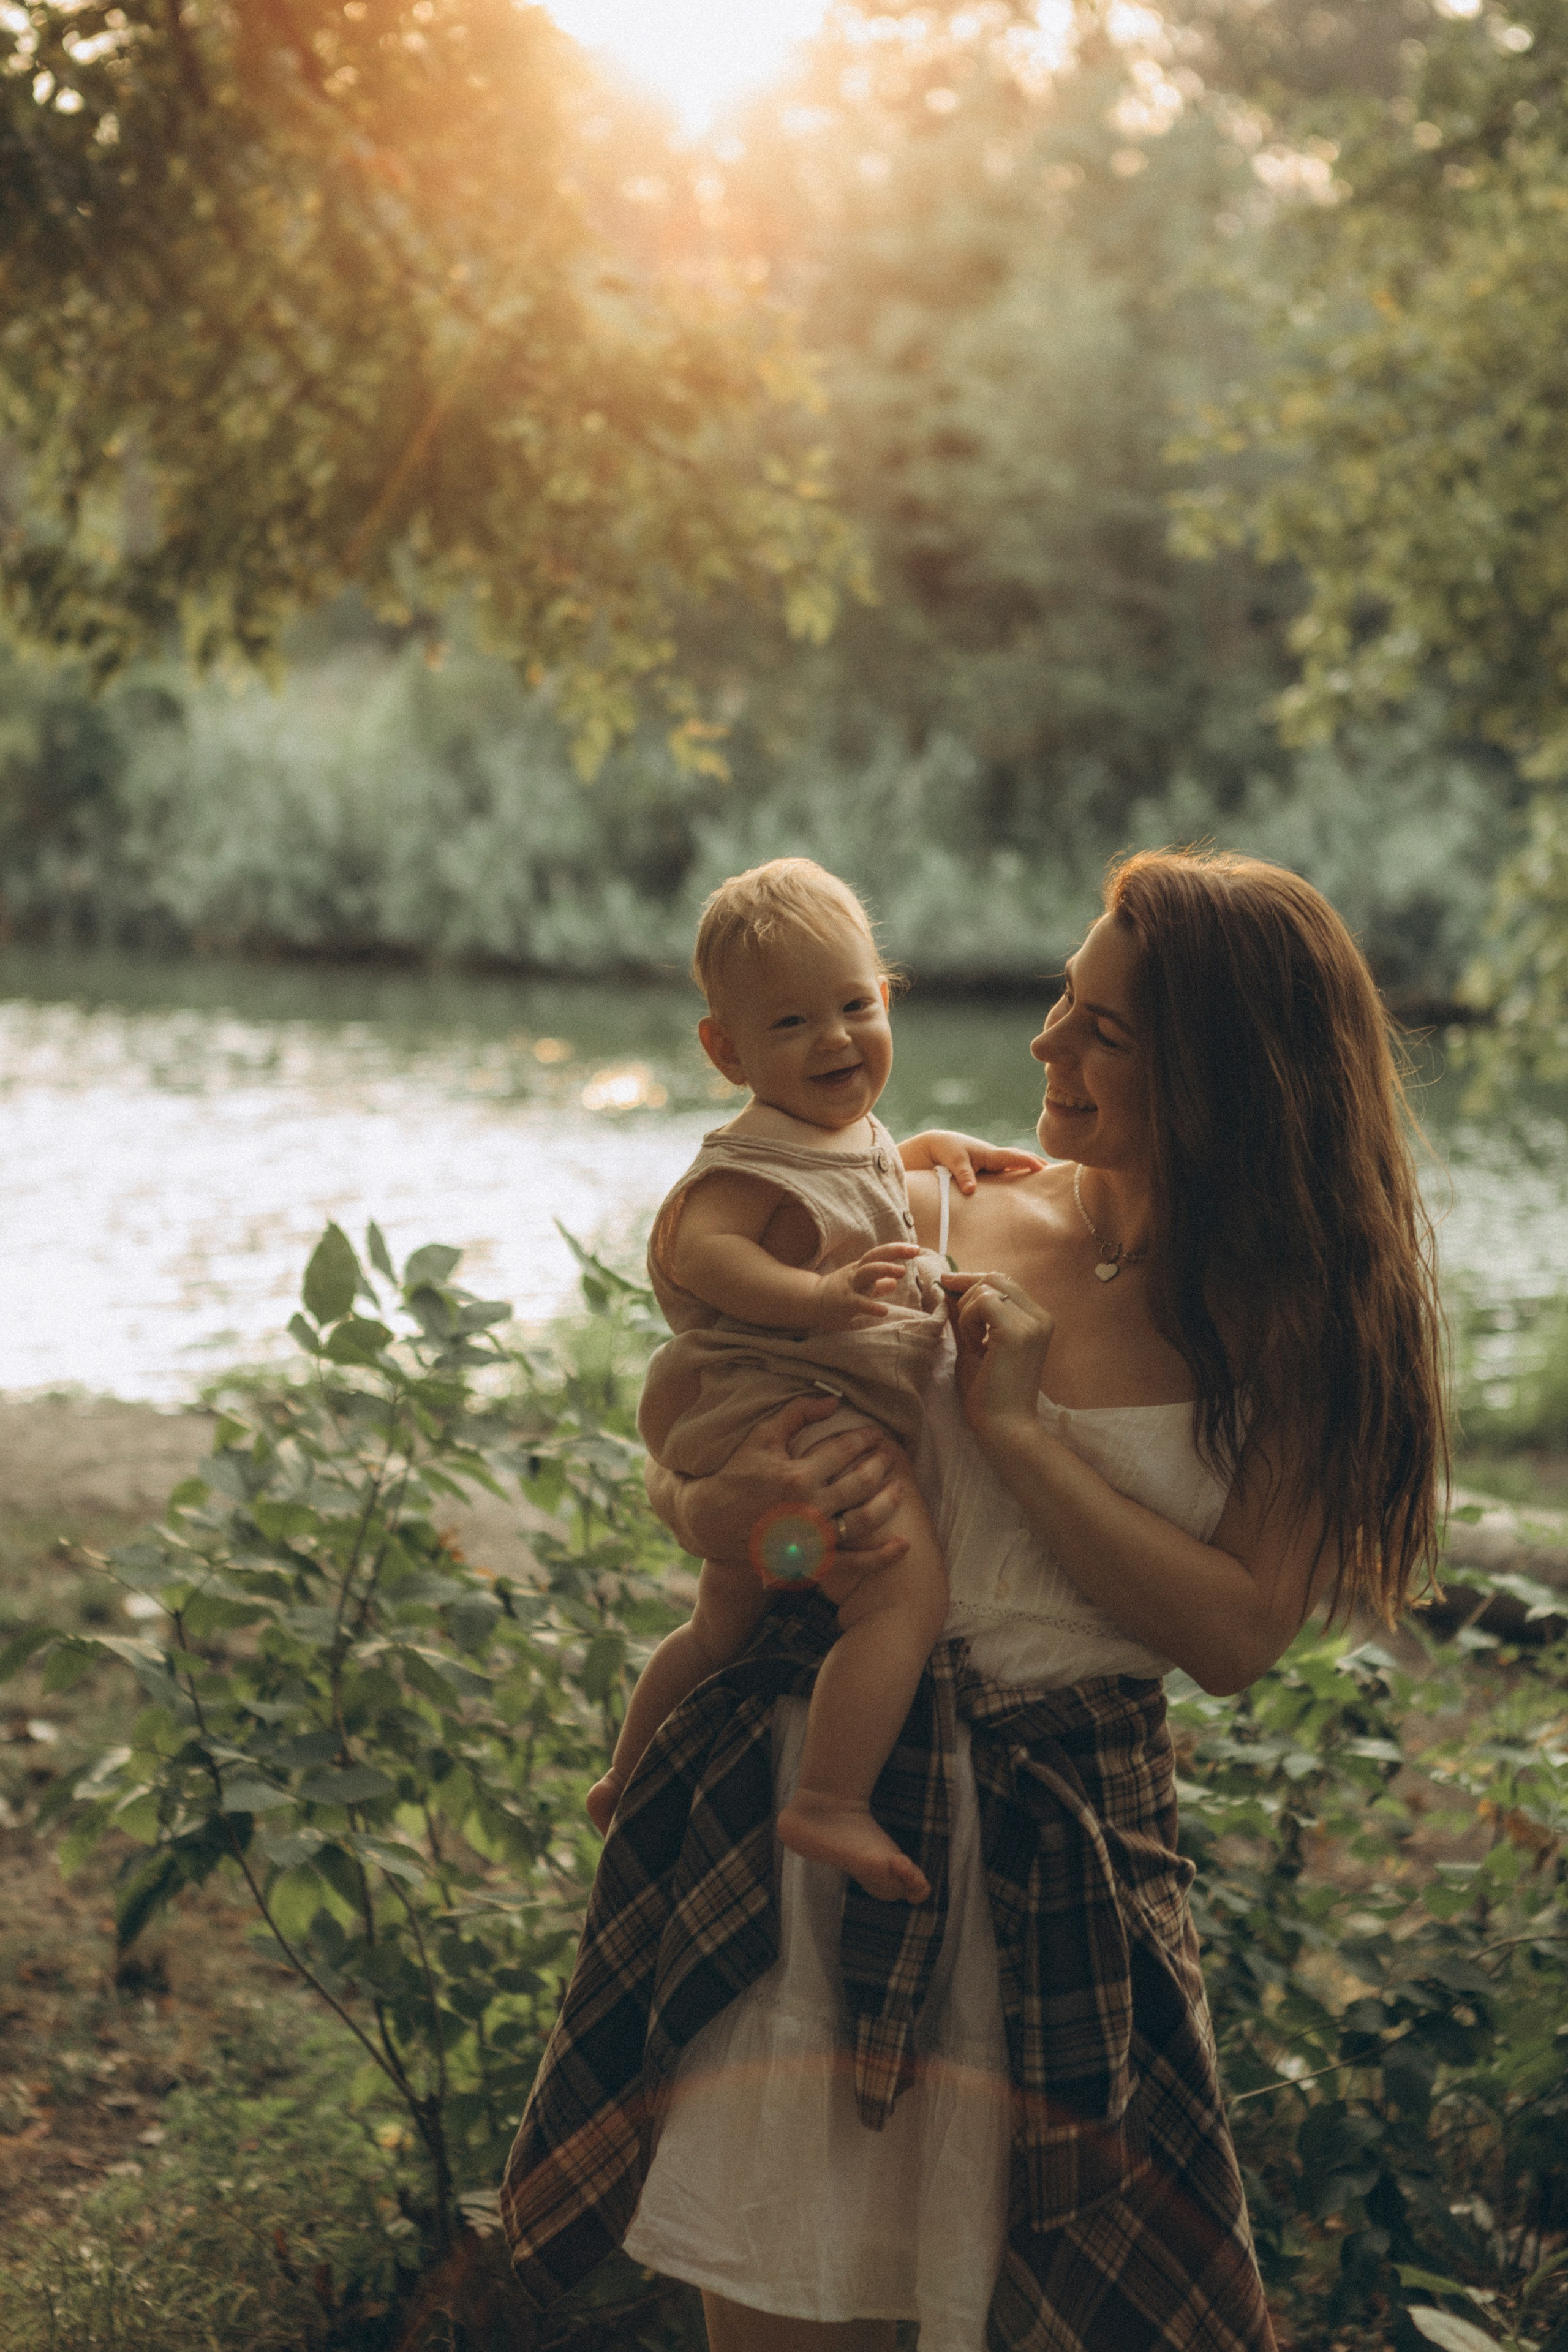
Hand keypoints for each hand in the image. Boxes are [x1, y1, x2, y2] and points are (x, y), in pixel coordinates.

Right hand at [661, 1394, 907, 1570]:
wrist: (711, 1521)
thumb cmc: (736, 1474)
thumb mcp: (762, 1437)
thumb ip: (797, 1413)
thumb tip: (833, 1400)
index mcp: (798, 1475)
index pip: (844, 1450)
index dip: (864, 1438)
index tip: (876, 1433)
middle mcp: (809, 1507)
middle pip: (860, 1483)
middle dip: (880, 1465)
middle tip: (891, 1456)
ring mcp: (813, 1537)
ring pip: (864, 1520)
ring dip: (888, 1502)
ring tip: (900, 1488)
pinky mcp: (812, 1559)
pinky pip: (853, 1562)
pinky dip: (880, 1557)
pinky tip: (903, 1546)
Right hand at [811, 1243, 919, 1331]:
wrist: (813, 1301)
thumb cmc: (841, 1293)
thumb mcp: (861, 1286)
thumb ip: (879, 1285)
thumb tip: (894, 1282)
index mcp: (861, 1268)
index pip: (880, 1254)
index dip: (897, 1249)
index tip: (916, 1248)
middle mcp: (856, 1273)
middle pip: (874, 1257)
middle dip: (893, 1253)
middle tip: (913, 1252)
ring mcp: (850, 1286)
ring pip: (866, 1272)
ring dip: (884, 1269)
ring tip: (901, 1272)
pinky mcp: (845, 1303)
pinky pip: (859, 1303)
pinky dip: (872, 1306)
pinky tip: (884, 1310)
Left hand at [898, 1130, 1045, 1195]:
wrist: (936, 1146)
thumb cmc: (945, 1150)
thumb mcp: (953, 1160)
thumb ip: (963, 1175)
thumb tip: (971, 1190)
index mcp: (989, 1154)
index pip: (1013, 1157)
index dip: (1028, 1162)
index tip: (1043, 1168)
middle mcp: (994, 1158)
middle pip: (1020, 1160)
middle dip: (1037, 1164)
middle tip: (1056, 1174)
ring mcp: (991, 1164)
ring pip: (1015, 1167)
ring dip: (1029, 1171)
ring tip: (1047, 1182)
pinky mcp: (987, 1171)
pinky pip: (1006, 1173)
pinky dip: (1017, 1176)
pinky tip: (1023, 1187)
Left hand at [942, 1269, 1054, 1438]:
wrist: (1004, 1428)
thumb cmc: (989, 1395)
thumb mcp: (974, 1347)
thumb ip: (966, 1318)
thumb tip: (947, 1291)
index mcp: (1037, 1320)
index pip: (1003, 1281)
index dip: (972, 1279)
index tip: (946, 1283)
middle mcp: (1041, 1317)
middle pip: (996, 1277)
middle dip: (966, 1289)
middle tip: (953, 1316)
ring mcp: (1032, 1323)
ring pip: (987, 1287)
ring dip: (967, 1311)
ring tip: (970, 1342)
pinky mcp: (1018, 1332)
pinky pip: (983, 1302)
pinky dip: (969, 1318)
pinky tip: (972, 1343)